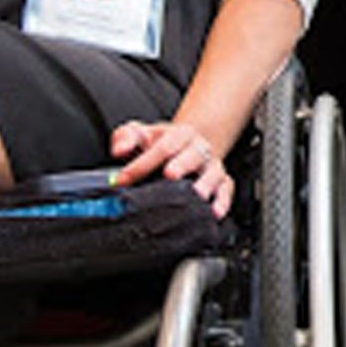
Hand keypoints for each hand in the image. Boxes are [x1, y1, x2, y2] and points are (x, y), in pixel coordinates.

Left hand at [110, 118, 235, 217]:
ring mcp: (211, 166)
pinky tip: (214, 212)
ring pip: (213, 172)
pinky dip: (223, 200)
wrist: (187, 147)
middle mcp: (198, 148)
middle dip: (181, 164)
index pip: (162, 147)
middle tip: (170, 175)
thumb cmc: (161, 145)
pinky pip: (227, 189)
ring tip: (197, 196)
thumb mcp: (141, 134)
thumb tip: (119, 150)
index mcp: (179, 134)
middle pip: (192, 154)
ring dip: (205, 184)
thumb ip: (126, 137)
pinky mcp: (222, 181)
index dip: (141, 164)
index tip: (123, 179)